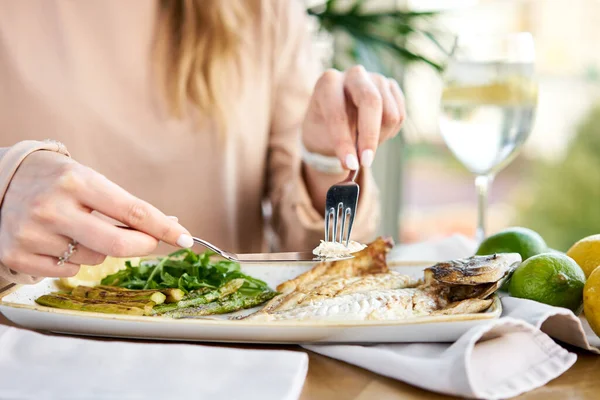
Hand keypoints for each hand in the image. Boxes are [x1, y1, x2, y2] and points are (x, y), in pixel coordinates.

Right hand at [0, 151, 192, 278]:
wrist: (0, 182)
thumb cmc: (57, 181)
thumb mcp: (90, 180)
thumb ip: (125, 206)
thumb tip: (168, 226)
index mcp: (77, 182)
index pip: (133, 211)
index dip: (164, 228)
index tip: (185, 239)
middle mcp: (54, 208)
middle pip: (118, 245)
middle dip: (142, 246)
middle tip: (148, 243)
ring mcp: (33, 234)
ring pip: (94, 260)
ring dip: (99, 250)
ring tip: (78, 229)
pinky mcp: (17, 255)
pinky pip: (68, 271)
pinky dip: (72, 261)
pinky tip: (57, 241)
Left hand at [302, 65, 404, 168]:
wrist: (334, 118)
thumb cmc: (324, 129)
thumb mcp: (323, 137)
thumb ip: (339, 147)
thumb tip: (354, 168)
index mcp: (328, 82)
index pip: (338, 112)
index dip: (344, 141)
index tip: (349, 165)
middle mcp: (354, 74)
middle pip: (372, 101)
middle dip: (369, 136)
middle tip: (366, 162)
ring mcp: (376, 78)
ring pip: (390, 114)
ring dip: (379, 138)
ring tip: (364, 144)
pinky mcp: (392, 88)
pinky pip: (400, 117)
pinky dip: (388, 133)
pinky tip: (375, 133)